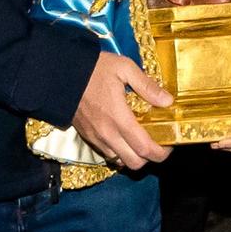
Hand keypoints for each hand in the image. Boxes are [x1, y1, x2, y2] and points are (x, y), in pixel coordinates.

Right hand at [71, 52, 172, 168]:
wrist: (60, 74)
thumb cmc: (94, 68)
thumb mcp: (124, 68)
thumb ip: (147, 86)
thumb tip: (167, 101)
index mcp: (119, 118)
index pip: (145, 148)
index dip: (162, 152)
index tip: (170, 143)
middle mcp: (107, 134)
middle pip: (135, 163)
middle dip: (150, 158)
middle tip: (158, 142)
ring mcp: (96, 138)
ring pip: (120, 162)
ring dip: (134, 156)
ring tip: (141, 139)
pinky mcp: (87, 137)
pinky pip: (108, 155)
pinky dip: (120, 152)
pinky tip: (124, 136)